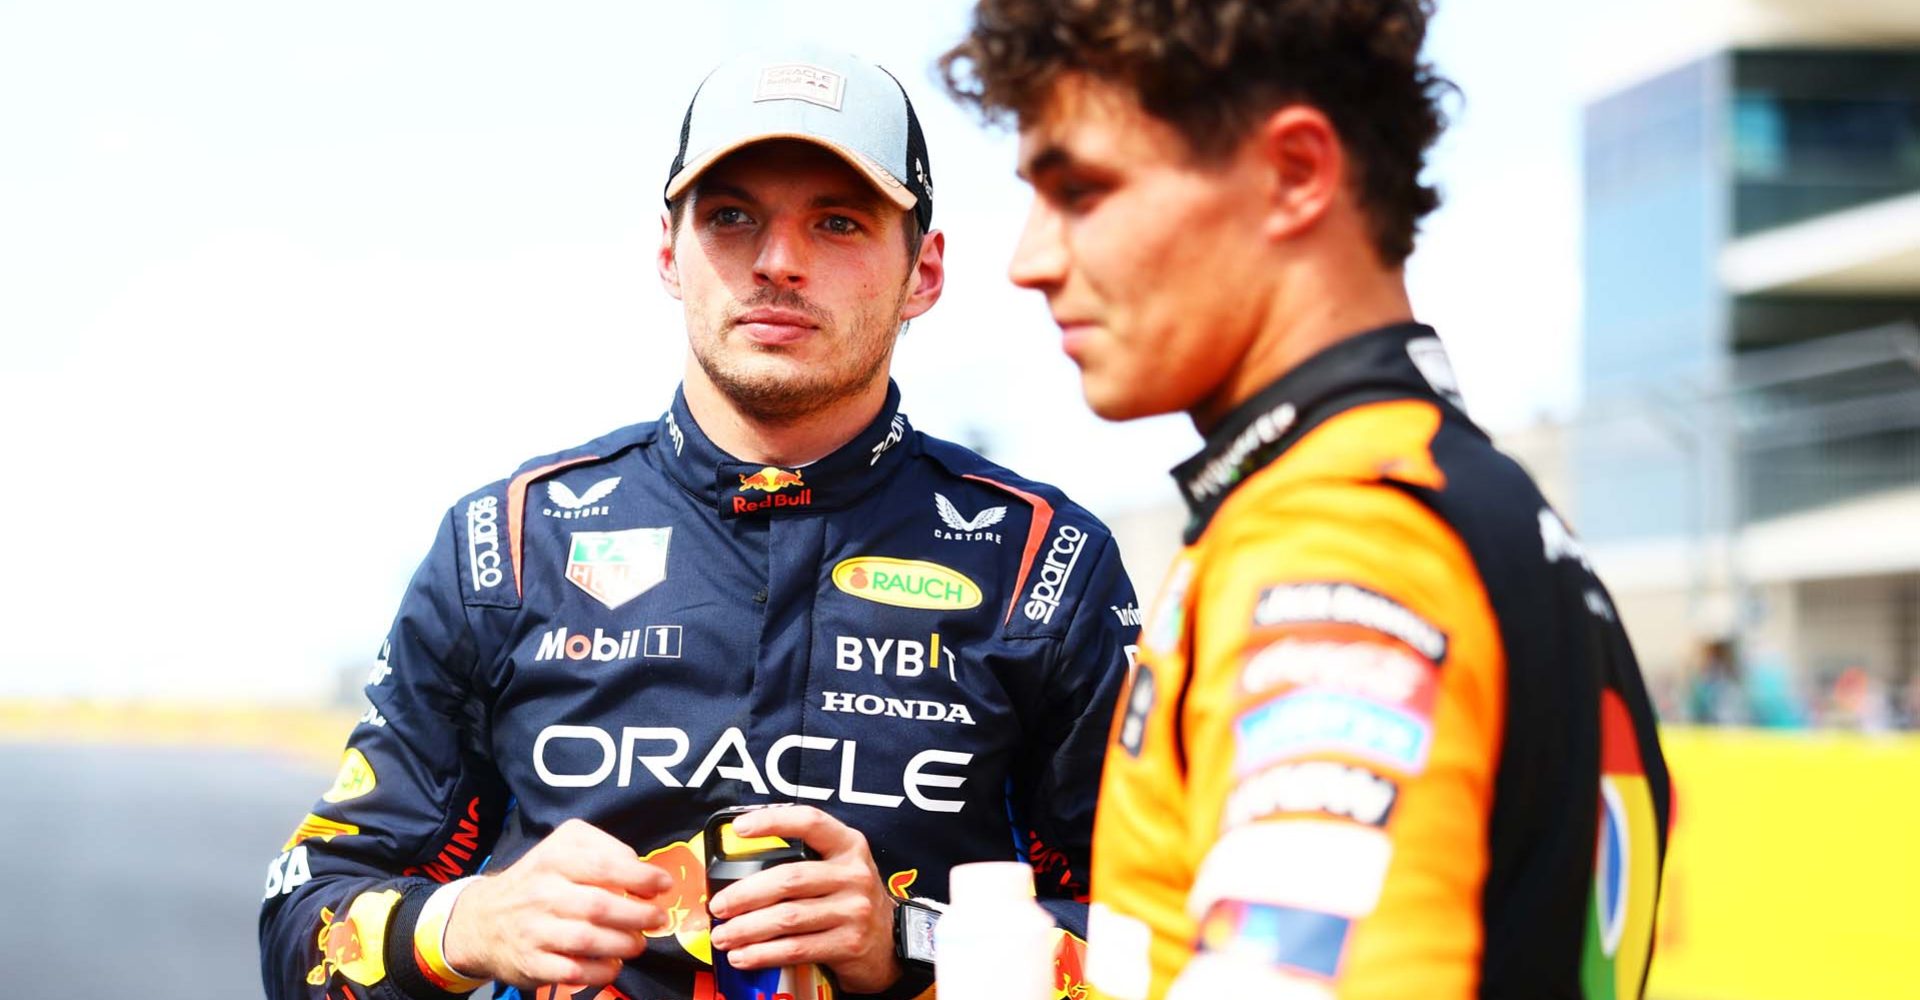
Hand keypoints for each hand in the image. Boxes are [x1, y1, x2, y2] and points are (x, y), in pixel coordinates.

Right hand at [443, 818, 672, 987]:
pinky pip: (573, 971)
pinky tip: (613, 964)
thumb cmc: (537, 880)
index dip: (640, 876)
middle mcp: (542, 892)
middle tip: (656, 919)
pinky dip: (601, 971)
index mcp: (555, 858)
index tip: (663, 885)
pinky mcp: (531, 962)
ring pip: (588, 940)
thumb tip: (642, 872)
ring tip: (638, 943)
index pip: (604, 865)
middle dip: (638, 915)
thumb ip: (604, 850)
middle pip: (600, 906)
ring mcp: (534, 929)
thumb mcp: (563, 847)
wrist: (482, 920)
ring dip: (624, 944)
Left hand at [705, 805, 900, 993]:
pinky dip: (763, 954)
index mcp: (848, 845)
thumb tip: (739, 870)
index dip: (773, 821)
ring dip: (747, 929)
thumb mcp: (839, 869)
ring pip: (788, 918)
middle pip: (789, 879)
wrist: (891, 942)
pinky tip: (743, 956)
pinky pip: (796, 948)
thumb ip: (803, 861)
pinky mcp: (849, 944)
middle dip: (745, 894)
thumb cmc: (850, 900)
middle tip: (718, 906)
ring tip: (724, 936)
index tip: (739, 828)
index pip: (810, 822)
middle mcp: (854, 874)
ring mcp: (854, 910)